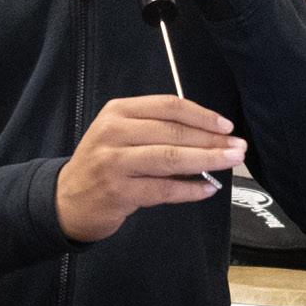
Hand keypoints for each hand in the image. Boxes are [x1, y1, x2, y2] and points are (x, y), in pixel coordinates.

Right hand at [56, 95, 243, 242]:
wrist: (67, 200)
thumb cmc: (104, 164)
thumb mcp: (121, 135)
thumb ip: (156, 130)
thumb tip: (210, 136)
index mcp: (118, 112)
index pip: (168, 106)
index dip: (201, 115)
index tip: (226, 126)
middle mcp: (114, 132)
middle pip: (173, 132)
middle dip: (211, 140)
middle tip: (238, 147)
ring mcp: (114, 162)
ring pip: (170, 158)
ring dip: (207, 160)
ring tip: (230, 162)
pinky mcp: (118, 192)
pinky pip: (163, 189)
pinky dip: (190, 189)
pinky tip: (209, 188)